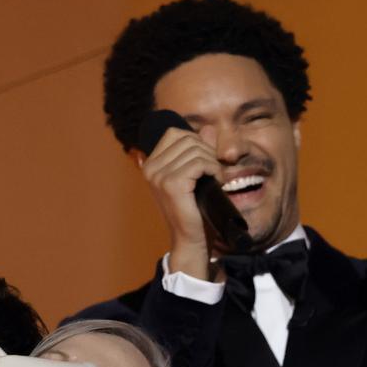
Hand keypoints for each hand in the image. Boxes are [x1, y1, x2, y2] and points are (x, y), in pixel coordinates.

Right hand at [140, 127, 223, 278]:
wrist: (190, 238)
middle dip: (207, 151)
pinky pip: (199, 163)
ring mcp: (159, 176)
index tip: (205, 159)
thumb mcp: (195, 174)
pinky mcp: (172, 184)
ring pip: (196, 150)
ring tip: (215, 177)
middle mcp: (150, 167)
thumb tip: (208, 128)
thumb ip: (200, 149)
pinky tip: (217, 181)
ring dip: (212, 162)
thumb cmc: (193, 208)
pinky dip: (214, 169)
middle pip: (187, 139)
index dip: (196, 140)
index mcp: (150, 164)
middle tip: (214, 171)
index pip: (175, 133)